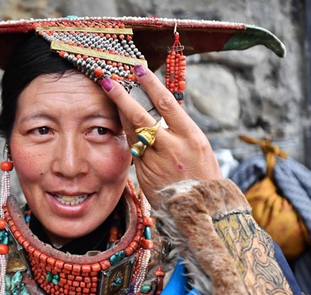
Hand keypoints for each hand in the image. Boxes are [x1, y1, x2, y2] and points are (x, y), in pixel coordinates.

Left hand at [101, 65, 221, 204]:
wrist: (203, 210)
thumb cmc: (204, 174)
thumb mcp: (199, 147)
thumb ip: (179, 129)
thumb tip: (163, 108)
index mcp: (190, 136)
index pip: (166, 104)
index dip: (150, 85)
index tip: (138, 69)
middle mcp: (172, 147)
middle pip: (141, 117)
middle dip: (121, 97)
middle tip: (107, 79)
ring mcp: (156, 161)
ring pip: (133, 133)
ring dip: (120, 114)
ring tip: (109, 96)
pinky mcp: (145, 173)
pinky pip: (134, 151)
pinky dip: (129, 137)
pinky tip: (121, 125)